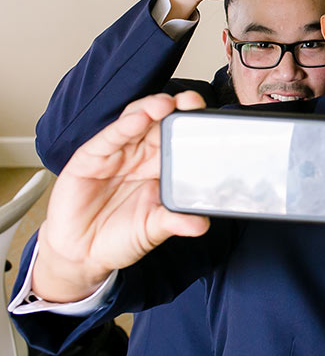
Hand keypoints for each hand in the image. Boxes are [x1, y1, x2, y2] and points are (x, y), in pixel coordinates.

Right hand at [31, 92, 210, 302]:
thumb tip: (201, 224)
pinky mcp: (90, 158)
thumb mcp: (153, 230)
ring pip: (135, 122)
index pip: (179, 139)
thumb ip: (174, 223)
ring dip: (151, 109)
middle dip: (177, 109)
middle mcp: (140, 156)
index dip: (193, 126)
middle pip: (160, 123)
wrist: (82, 254)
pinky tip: (138, 119)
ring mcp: (116, 154)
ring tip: (167, 104)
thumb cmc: (119, 237)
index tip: (211, 119)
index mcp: (160, 168)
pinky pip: (109, 138)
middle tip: (192, 102)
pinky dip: (124, 127)